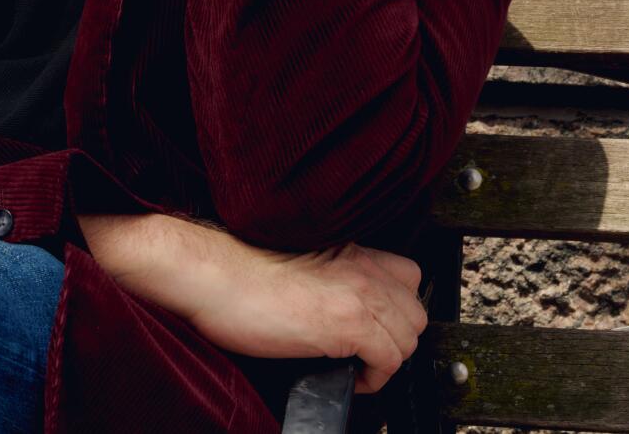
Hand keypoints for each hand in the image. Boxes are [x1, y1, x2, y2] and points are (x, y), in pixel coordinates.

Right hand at [181, 234, 427, 395]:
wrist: (213, 274)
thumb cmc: (238, 271)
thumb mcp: (299, 264)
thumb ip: (330, 276)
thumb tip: (341, 312)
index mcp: (348, 249)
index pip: (408, 275)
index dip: (395, 307)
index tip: (376, 327)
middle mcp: (360, 266)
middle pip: (415, 311)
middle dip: (396, 337)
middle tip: (368, 352)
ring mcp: (357, 293)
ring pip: (409, 338)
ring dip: (387, 359)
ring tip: (357, 366)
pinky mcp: (348, 323)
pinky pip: (390, 361)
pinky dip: (374, 378)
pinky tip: (347, 376)